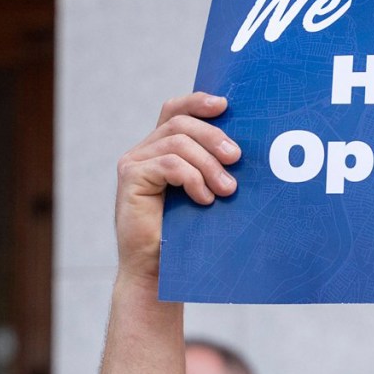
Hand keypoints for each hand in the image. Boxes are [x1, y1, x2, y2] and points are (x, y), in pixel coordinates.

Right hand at [114, 93, 238, 279]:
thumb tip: (244, 150)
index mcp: (160, 149)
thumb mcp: (204, 193)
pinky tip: (204, 198)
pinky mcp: (130, 178)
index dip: (198, 101)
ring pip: (177, 143)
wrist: (157, 271)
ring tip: (227, 190)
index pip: (175, 110)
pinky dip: (192, 178)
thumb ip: (212, 167)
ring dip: (209, 164)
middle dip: (213, 137)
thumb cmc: (185, 235)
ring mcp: (134, 163)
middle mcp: (144, 151)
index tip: (225, 106)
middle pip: (180, 123)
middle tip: (237, 158)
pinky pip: (169, 164)